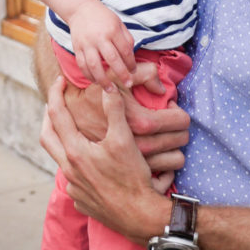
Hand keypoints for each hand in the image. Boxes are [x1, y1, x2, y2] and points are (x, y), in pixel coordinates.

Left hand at [41, 77, 171, 243]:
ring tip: (73, 129)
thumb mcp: (124, 139)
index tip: (60, 80)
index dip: (56, 94)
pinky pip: (72, 178)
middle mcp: (69, 170)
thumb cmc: (132, 178)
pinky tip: (88, 160)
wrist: (141, 216)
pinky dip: (76, 163)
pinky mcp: (81, 200)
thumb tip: (107, 86)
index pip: (57, 115)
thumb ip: (114, 110)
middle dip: (49, 117)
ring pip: (60, 159)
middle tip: (56, 102)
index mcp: (76, 152)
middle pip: (47, 137)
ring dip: (63, 141)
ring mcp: (74, 188)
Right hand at [62, 59, 189, 176]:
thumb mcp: (114, 79)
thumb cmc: (91, 101)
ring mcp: (137, 166)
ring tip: (166, 139)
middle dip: (180, 132)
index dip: (180, 115)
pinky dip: (165, 167)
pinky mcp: (131, 177)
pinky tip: (159, 158)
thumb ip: (143, 73)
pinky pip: (164, 176)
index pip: (178, 121)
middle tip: (173, 124)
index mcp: (140, 123)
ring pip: (175, 161)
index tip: (174, 111)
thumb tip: (162, 87)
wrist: (68, 126)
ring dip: (174, 149)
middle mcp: (141, 148)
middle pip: (179, 142)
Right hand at [69, 0, 135, 89]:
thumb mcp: (118, 23)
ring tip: (111, 90)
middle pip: (112, 59)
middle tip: (128, 84)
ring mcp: (86, 43)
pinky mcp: (77, 47)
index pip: (125, 50)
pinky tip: (95, 82)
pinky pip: (82, 65)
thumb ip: (126, 39)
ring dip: (103, 80)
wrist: (81, 9)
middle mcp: (99, 37)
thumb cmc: (103, 17)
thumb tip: (131, 57)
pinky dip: (88, 76)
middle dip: (121, 74)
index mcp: (112, 30)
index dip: (131, 63)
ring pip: (95, 66)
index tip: (133, 71)